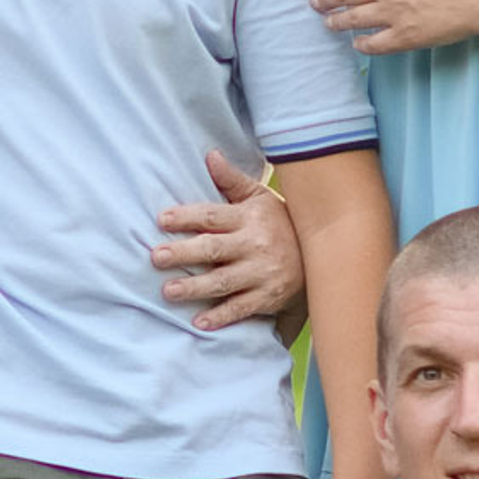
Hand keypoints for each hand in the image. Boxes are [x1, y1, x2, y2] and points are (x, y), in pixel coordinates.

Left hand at [151, 152, 302, 332]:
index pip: (212, 216)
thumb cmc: (280, 222)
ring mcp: (263, 273)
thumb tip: (210, 155)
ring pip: (224, 281)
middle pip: (213, 249)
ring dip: (195, 288)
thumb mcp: (259, 197)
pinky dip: (221, 317)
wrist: (322, 254)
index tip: (161, 220)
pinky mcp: (269, 297)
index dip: (186, 217)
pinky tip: (199, 322)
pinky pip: (243, 308)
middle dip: (183, 253)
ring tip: (168, 291)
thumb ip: (231, 180)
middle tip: (155, 257)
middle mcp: (255, 244)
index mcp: (249, 217)